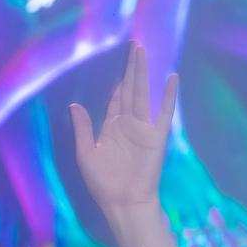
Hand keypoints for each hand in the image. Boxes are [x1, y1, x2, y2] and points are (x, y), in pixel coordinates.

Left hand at [69, 43, 176, 213]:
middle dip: (131, 68)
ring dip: (142, 72)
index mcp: (111, 128)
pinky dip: (168, 95)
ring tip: (142, 51)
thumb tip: (74, 105)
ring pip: (143, 93)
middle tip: (134, 45)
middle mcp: (128, 124)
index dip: (118, 83)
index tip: (120, 65)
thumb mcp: (86, 154)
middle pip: (130, 90)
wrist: (123, 202)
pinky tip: (171, 78)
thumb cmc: (103, 183)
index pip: (116, 100)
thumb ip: (82, 128)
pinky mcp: (156, 136)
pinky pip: (164, 112)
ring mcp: (143, 128)